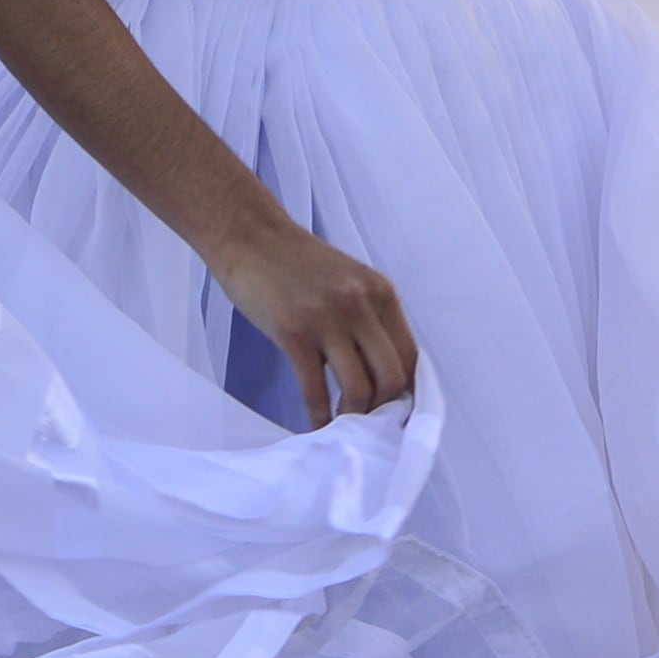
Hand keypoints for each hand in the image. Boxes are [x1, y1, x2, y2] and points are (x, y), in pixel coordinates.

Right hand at [215, 218, 415, 428]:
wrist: (248, 234)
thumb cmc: (294, 261)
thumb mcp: (348, 281)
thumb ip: (369, 318)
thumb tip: (382, 372)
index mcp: (379, 292)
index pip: (410, 356)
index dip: (406, 391)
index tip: (393, 408)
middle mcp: (360, 304)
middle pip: (390, 376)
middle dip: (381, 408)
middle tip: (367, 420)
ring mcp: (326, 318)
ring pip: (358, 387)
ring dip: (352, 415)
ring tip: (341, 423)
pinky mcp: (292, 331)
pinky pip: (315, 388)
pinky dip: (318, 414)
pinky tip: (315, 421)